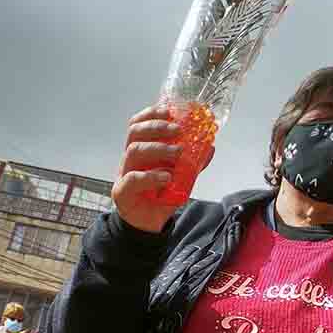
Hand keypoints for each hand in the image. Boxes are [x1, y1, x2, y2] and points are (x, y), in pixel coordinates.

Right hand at [112, 106, 204, 233]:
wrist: (149, 221)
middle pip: (135, 133)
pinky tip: (167, 177)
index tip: (169, 110)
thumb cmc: (161, 194)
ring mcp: (124, 174)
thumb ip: (192, 162)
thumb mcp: (180, 176)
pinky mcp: (123, 192)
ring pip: (134, 151)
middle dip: (157, 127)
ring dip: (158, 148)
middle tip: (178, 130)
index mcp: (141, 151)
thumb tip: (210, 146)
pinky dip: (151, 176)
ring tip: (178, 153)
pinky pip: (133, 179)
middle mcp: (130, 159)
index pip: (138, 125)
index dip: (151, 114)